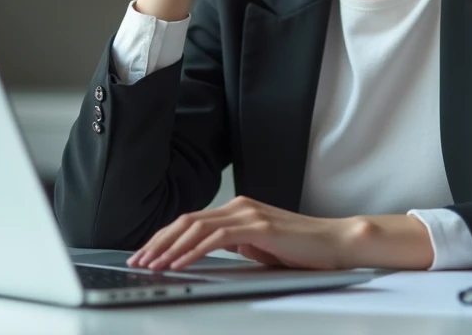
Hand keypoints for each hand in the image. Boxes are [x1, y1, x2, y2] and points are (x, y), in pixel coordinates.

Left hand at [126, 196, 435, 271]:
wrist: (335, 243)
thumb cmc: (301, 250)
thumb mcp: (259, 248)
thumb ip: (235, 246)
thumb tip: (207, 254)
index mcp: (238, 210)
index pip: (190, 221)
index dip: (163, 238)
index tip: (144, 254)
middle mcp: (239, 206)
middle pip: (186, 220)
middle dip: (157, 242)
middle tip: (137, 261)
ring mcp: (249, 214)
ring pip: (196, 227)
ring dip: (169, 248)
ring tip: (152, 265)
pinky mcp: (259, 227)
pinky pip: (217, 238)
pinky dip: (194, 250)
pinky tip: (180, 262)